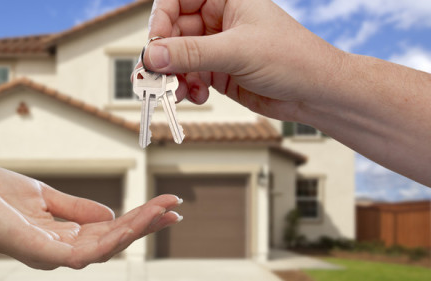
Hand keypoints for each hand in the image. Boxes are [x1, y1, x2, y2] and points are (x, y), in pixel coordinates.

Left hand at [0, 165, 181, 269]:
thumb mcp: (44, 197)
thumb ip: (76, 209)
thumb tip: (111, 215)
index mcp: (62, 235)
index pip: (108, 231)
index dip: (137, 220)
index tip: (165, 205)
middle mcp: (60, 249)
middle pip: (112, 241)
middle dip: (145, 225)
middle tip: (175, 209)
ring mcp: (52, 253)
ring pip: (104, 248)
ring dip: (135, 230)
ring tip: (162, 212)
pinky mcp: (41, 252)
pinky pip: (82, 253)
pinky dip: (109, 240)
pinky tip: (128, 225)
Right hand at [140, 0, 344, 121]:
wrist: (316, 93)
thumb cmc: (293, 58)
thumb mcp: (237, 52)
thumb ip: (191, 53)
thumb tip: (153, 55)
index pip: (178, 0)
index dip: (161, 19)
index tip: (155, 44)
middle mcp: (218, 19)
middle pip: (173, 31)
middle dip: (165, 56)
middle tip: (157, 76)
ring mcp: (217, 46)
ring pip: (178, 57)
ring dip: (174, 76)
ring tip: (176, 91)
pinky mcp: (218, 71)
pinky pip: (189, 76)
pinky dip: (187, 87)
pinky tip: (196, 95)